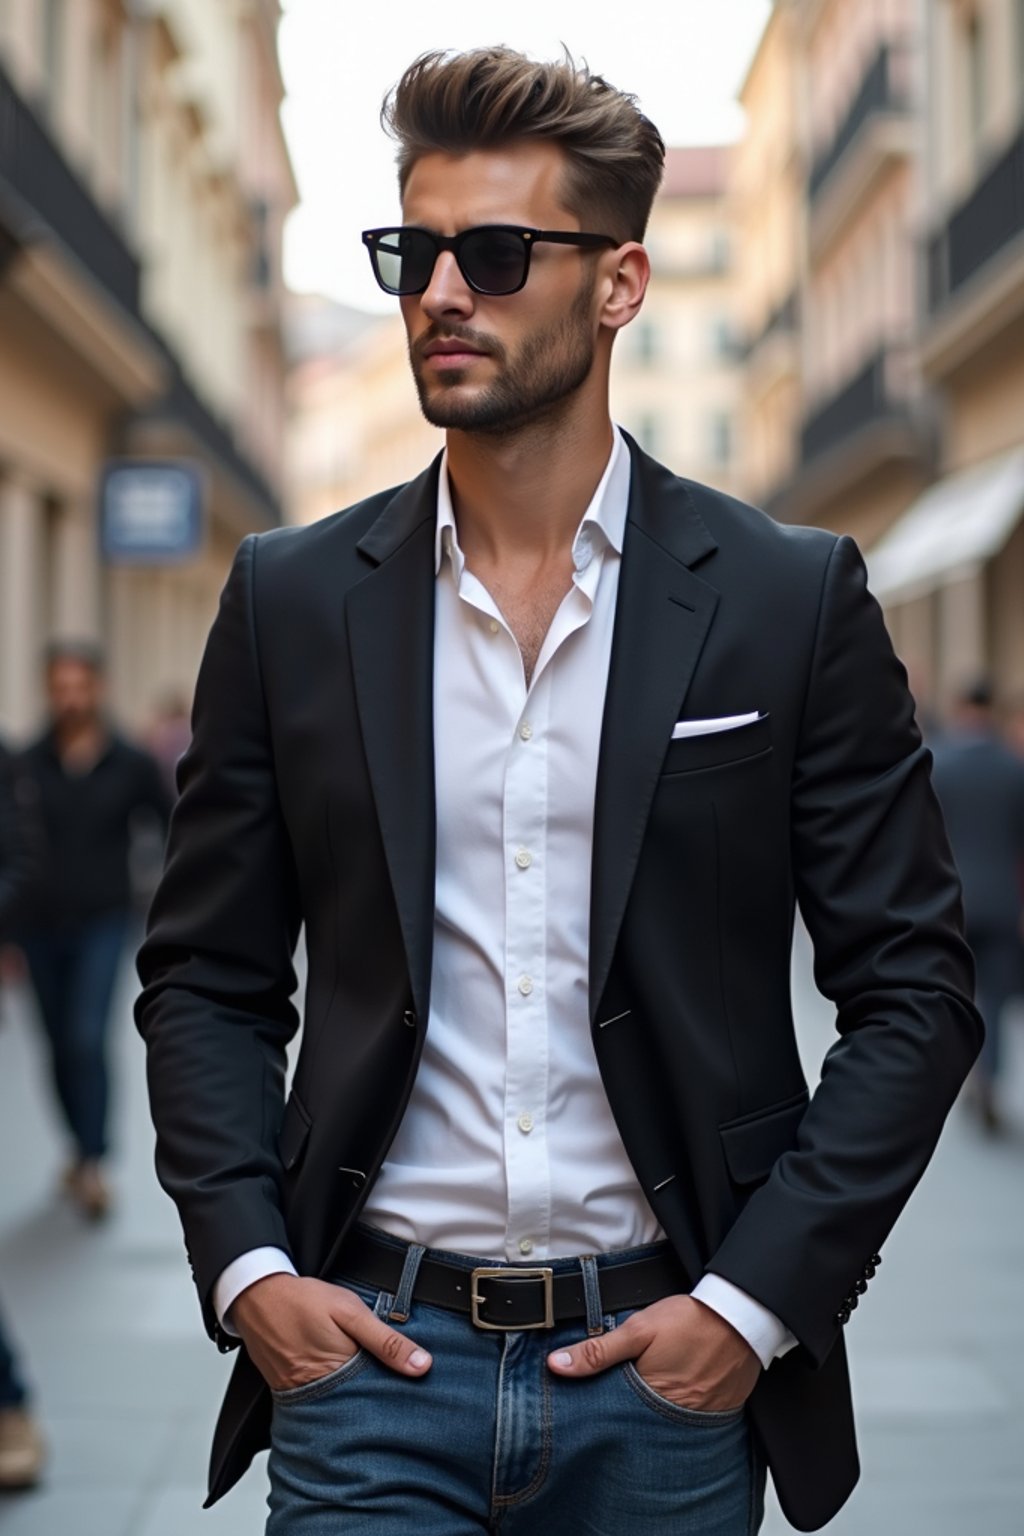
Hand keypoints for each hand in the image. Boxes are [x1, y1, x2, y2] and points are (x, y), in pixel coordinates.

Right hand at [230, 1273, 431, 1392]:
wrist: (256, 1297)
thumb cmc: (303, 1301)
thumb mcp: (351, 1312)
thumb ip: (386, 1341)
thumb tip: (422, 1366)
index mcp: (340, 1377)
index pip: (380, 1400)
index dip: (399, 1395)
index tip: (417, 1391)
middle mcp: (321, 1396)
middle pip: (361, 1407)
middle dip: (379, 1399)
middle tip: (398, 1390)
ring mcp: (304, 1398)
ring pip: (342, 1404)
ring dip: (358, 1395)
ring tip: (373, 1383)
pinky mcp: (292, 1393)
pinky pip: (322, 1399)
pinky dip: (336, 1391)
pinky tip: (344, 1376)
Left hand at [547, 1294, 760, 1410]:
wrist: (743, 1316)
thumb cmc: (692, 1320)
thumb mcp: (638, 1329)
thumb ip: (598, 1351)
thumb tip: (556, 1365)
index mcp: (650, 1400)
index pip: (612, 1419)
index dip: (596, 1413)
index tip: (580, 1409)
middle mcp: (674, 1419)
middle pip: (635, 1427)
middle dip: (621, 1420)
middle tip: (612, 1404)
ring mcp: (696, 1420)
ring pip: (659, 1426)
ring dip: (647, 1417)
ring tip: (638, 1402)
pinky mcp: (715, 1414)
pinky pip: (685, 1422)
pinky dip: (673, 1413)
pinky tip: (666, 1397)